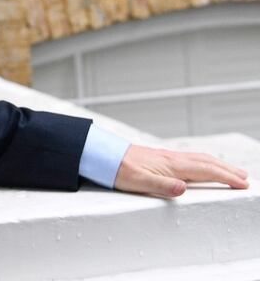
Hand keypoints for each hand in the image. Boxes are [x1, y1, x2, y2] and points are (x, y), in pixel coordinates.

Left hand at [115, 144, 249, 197]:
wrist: (101, 155)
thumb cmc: (117, 169)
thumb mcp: (137, 181)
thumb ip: (161, 186)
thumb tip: (183, 189)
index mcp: (171, 165)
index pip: (206, 170)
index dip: (226, 177)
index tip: (243, 184)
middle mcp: (172, 158)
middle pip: (207, 162)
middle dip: (227, 170)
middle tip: (245, 177)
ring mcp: (166, 156)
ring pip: (198, 159)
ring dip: (217, 165)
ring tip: (229, 171)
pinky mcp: (159, 157)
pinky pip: (189, 159)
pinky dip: (203, 162)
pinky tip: (200, 166)